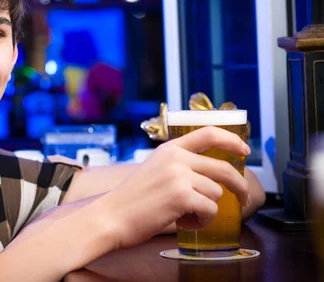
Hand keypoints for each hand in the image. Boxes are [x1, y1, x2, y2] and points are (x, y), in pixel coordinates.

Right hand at [98, 126, 250, 250]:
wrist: (110, 216)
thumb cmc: (132, 200)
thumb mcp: (155, 170)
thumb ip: (180, 166)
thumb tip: (212, 175)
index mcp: (169, 149)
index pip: (208, 133)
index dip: (232, 141)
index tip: (244, 150)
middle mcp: (176, 158)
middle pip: (222, 168)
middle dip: (239, 185)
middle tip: (243, 198)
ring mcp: (178, 176)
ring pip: (216, 193)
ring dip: (206, 210)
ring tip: (185, 215)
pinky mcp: (181, 196)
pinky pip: (210, 210)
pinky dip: (201, 222)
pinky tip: (183, 222)